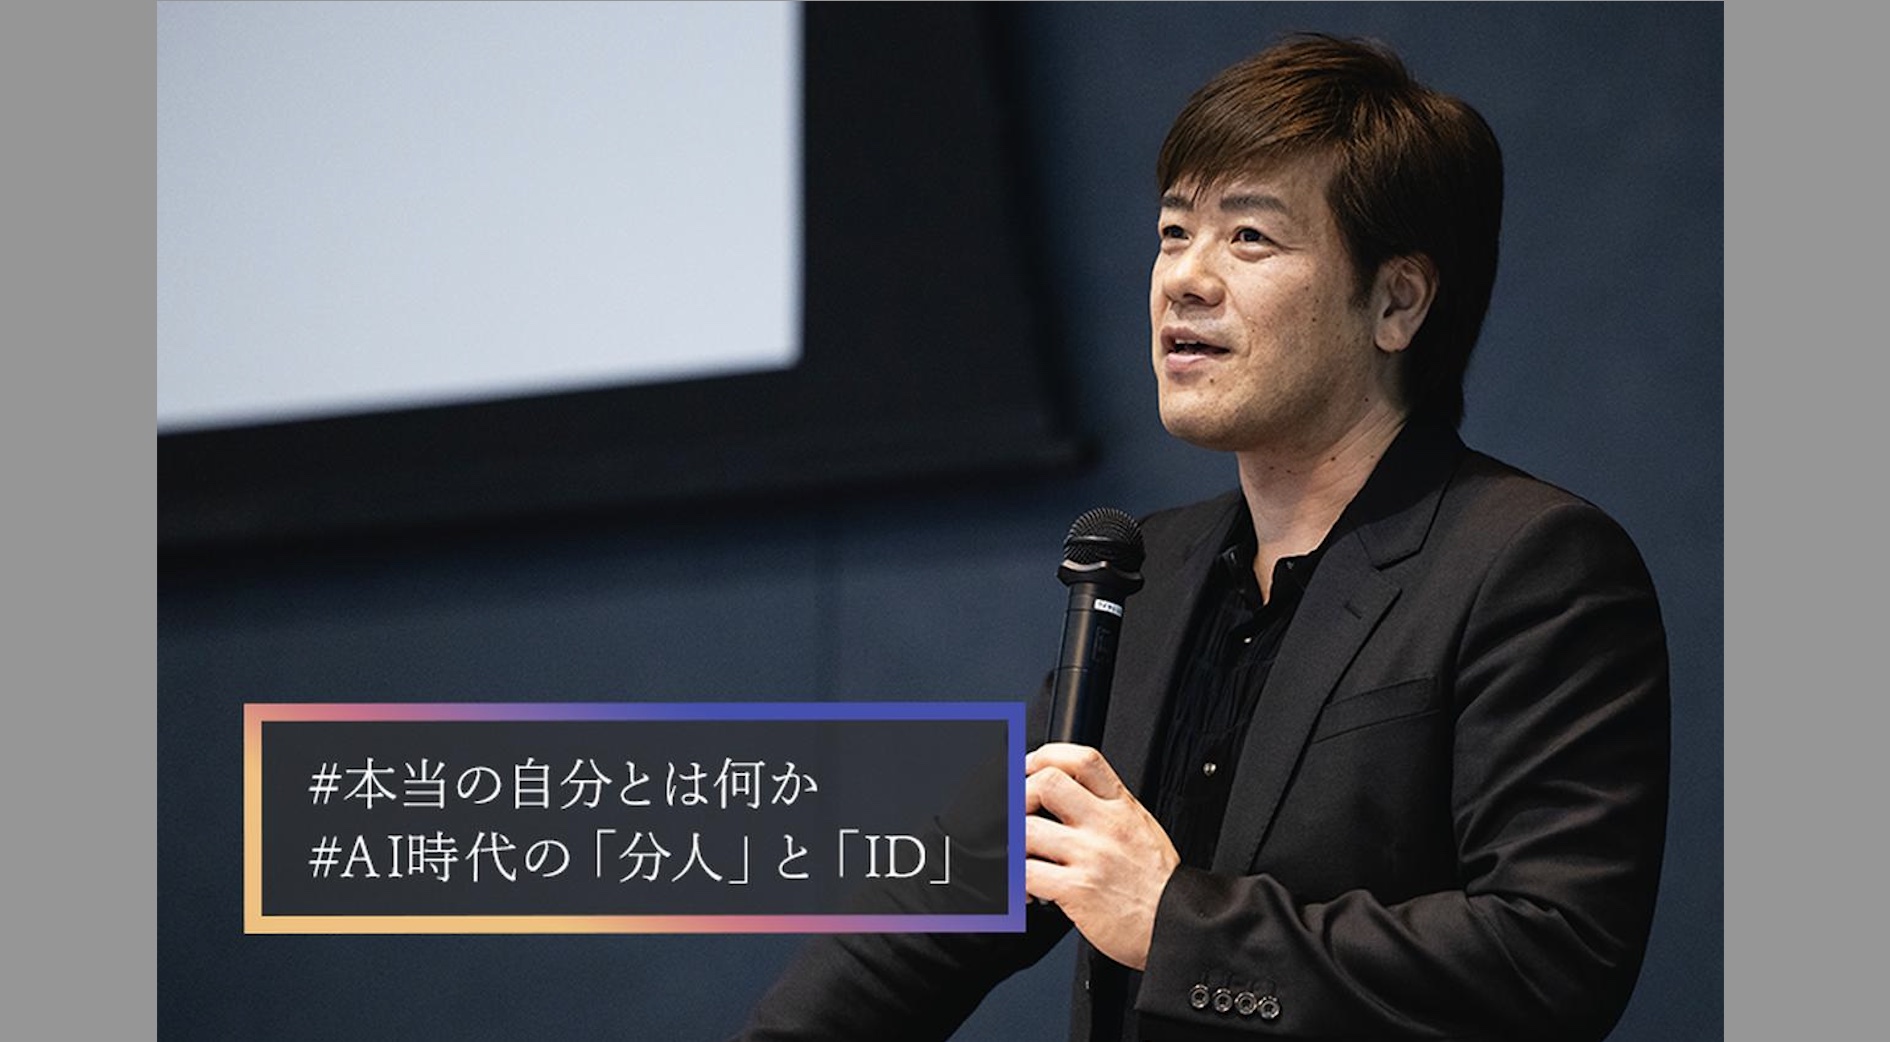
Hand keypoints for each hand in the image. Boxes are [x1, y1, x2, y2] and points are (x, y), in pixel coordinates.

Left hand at [1024, 743, 1180, 969]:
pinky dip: (1017, 882)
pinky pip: (1027, 874)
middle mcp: (1106, 826)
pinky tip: (1027, 890)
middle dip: (1021, 796)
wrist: (1176, 925)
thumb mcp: (1141, 828)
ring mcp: (1091, 856)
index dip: (1046, 756)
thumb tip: (1066, 795)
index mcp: (1122, 806)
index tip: (1029, 768)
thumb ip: (1107, 808)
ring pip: (1027, 830)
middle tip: (1018, 815)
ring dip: (1014, 844)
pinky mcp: (1078, 890)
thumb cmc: (1158, 883)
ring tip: (1022, 856)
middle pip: (1046, 784)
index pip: (1083, 759)